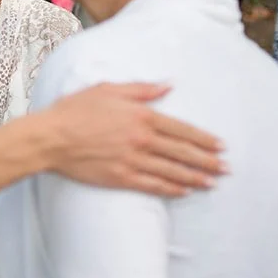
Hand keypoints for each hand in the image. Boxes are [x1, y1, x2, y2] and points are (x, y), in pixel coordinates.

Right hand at [44, 83, 224, 195]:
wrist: (51, 137)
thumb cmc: (76, 109)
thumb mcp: (109, 89)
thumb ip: (142, 89)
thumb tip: (168, 85)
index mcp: (141, 116)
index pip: (181, 129)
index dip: (204, 139)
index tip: (220, 146)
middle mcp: (142, 140)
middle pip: (182, 152)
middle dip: (207, 161)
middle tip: (226, 169)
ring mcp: (132, 161)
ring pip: (172, 171)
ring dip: (195, 177)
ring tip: (212, 182)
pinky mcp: (121, 178)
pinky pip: (153, 185)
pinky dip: (171, 189)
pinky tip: (184, 191)